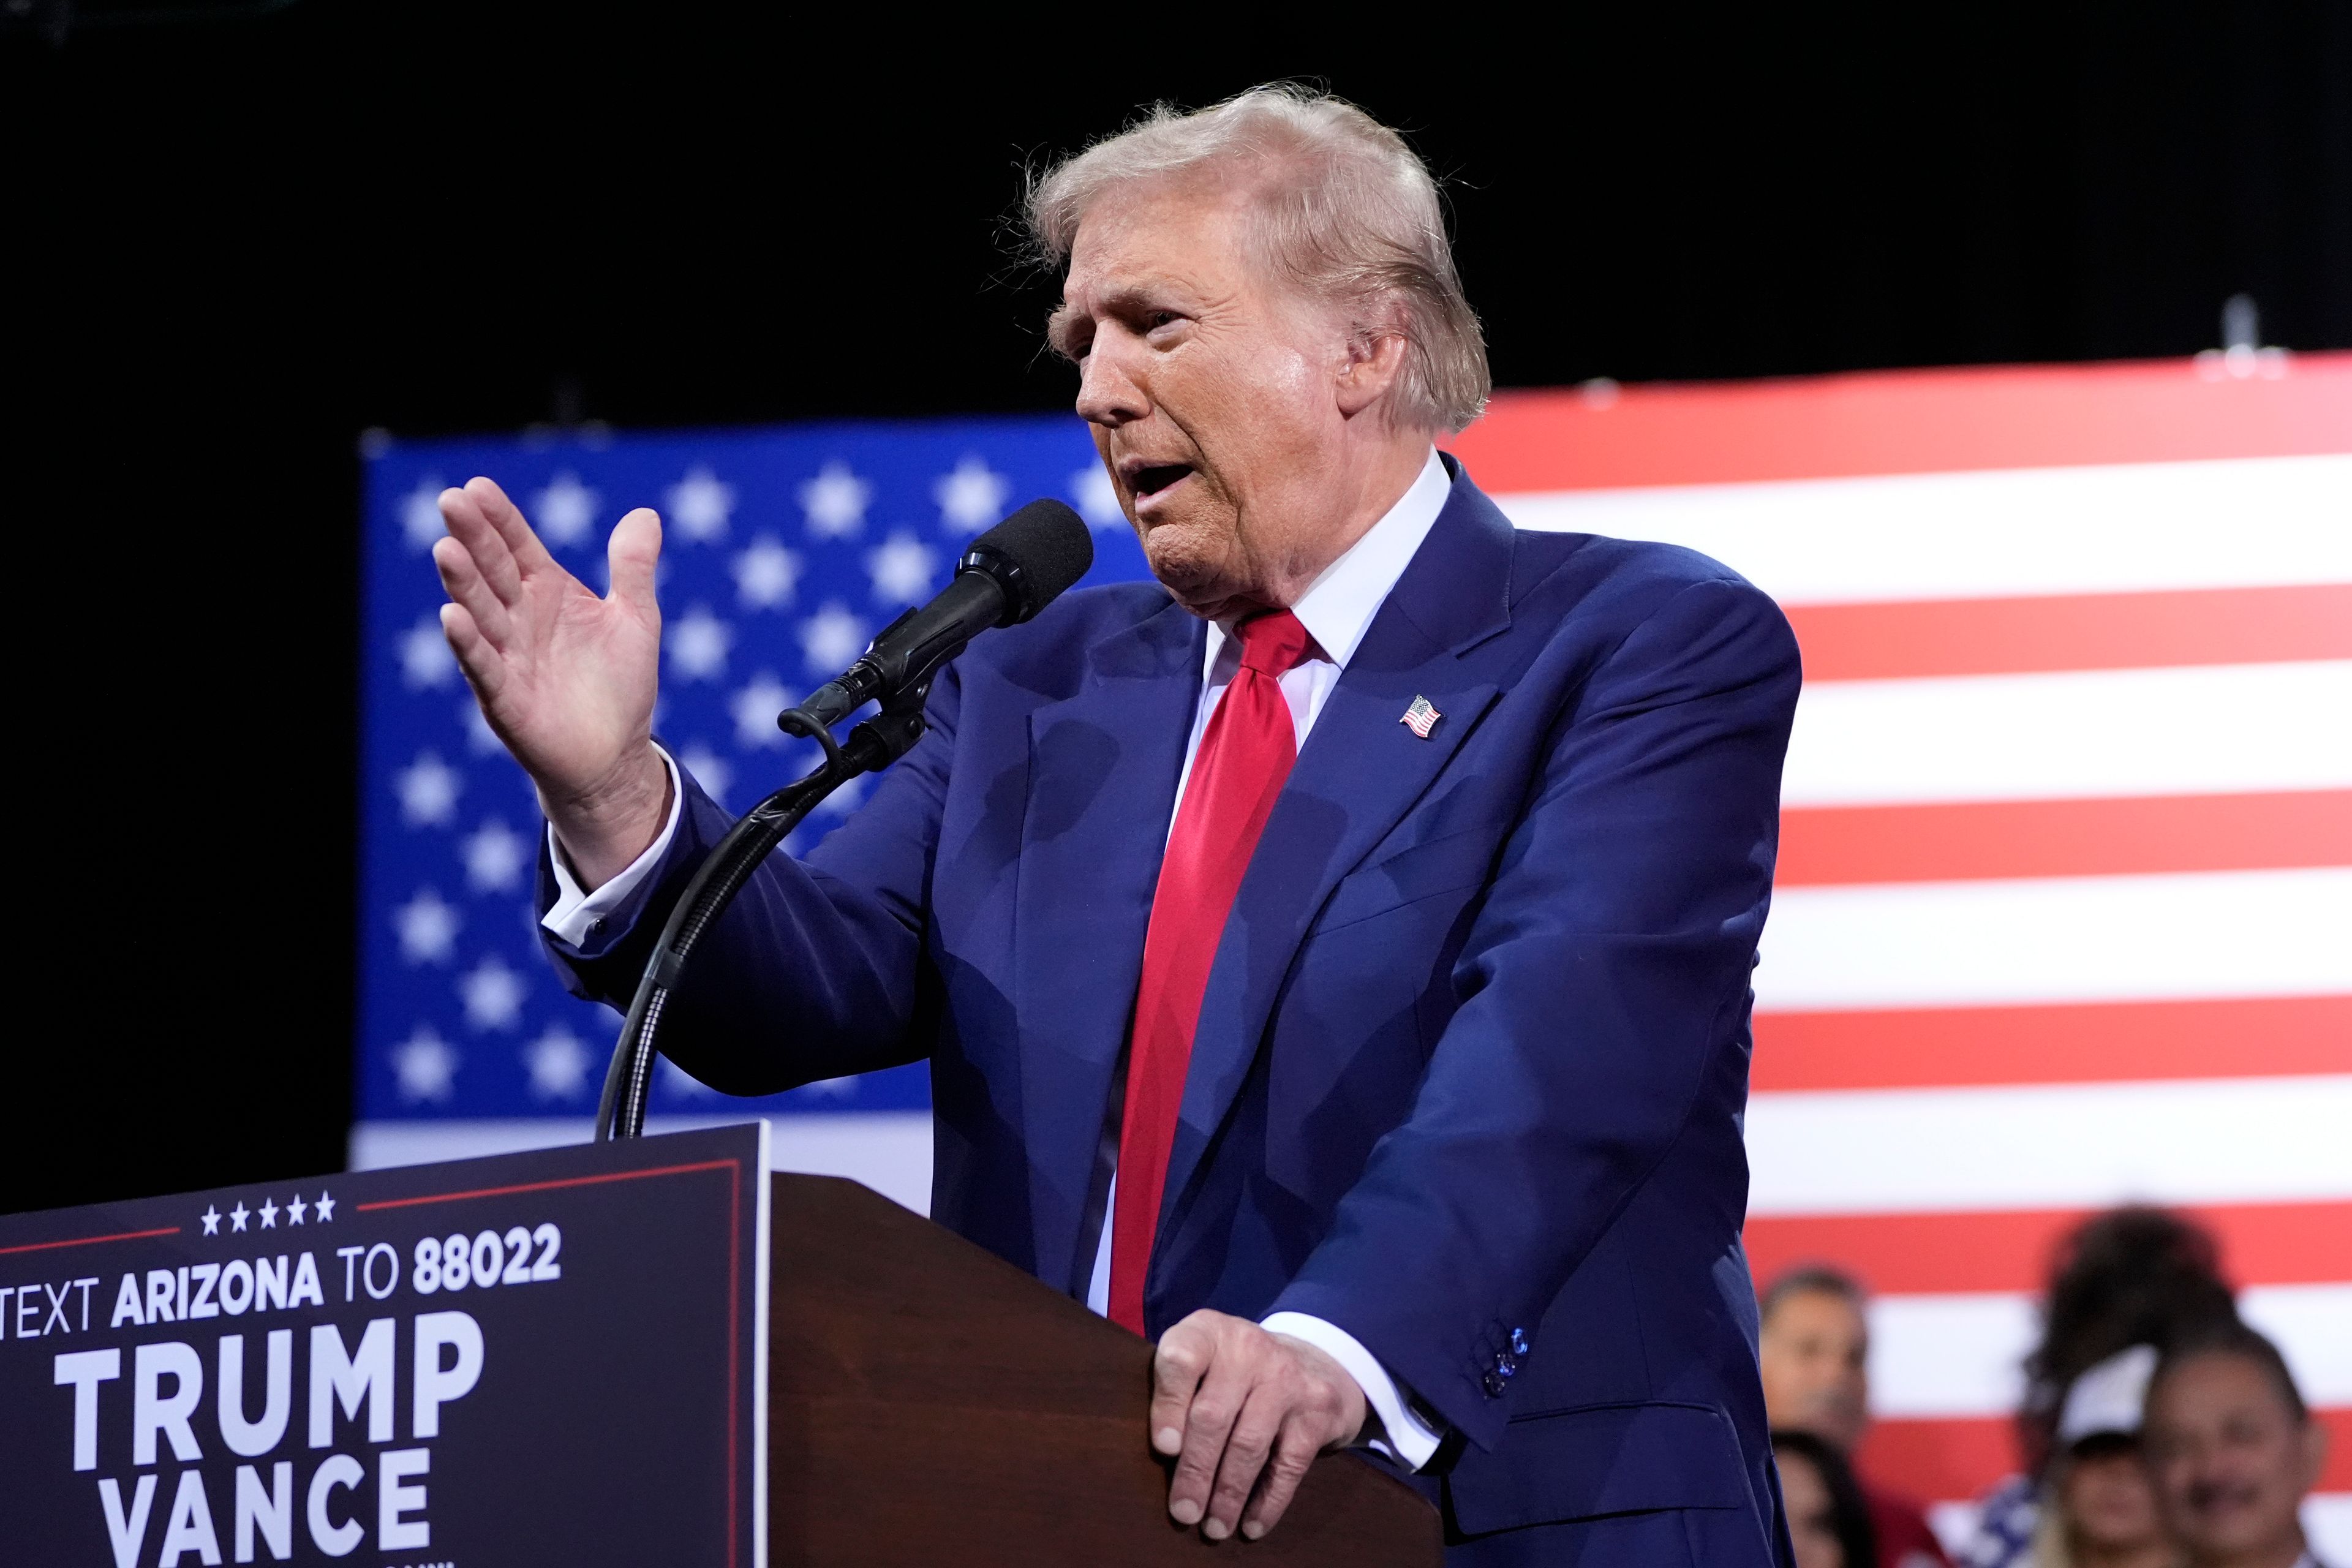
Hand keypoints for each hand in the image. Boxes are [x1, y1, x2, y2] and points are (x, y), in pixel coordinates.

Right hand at [432, 476, 668, 886]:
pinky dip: (469, 643)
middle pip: (493, 570)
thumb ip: (633, 569)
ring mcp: (508, 657)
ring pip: (481, 612)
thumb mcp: (636, 619)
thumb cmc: (621, 684)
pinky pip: (484, 666)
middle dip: (473, 537)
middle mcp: (520, 618)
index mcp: (548, 592)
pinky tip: (452, 616)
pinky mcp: (505, 699)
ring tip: (446, 549)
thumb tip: (645, 514)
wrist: (616, 754)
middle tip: (451, 501)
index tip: (477, 486)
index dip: (500, 519)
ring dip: (463, 583)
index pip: (518, 546)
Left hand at [1150, 1310, 1366, 1541]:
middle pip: (1213, 1415)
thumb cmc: (1235, 1371)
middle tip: (1182, 1511)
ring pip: (1249, 1445)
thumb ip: (1177, 1390)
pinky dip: (1269, 1501)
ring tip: (1213, 1527)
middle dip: (1195, 1472)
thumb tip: (1163, 1454)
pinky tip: (1252, 1524)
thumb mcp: (1204, 1361)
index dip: (1169, 1405)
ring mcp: (1287, 1377)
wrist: (1313, 1361)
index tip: (1164, 1450)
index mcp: (1209, 1332)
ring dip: (1228, 1494)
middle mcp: (1248, 1347)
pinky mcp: (1317, 1409)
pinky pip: (1289, 1464)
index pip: (1181, 1359)